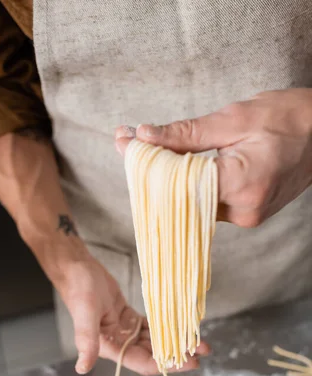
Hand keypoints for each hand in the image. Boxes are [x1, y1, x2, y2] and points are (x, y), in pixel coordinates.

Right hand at [0, 131, 207, 374]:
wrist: (76, 267)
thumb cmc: (80, 288)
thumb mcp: (86, 313)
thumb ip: (86, 341)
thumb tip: (82, 368)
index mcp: (109, 347)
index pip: (143, 362)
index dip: (167, 365)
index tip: (189, 361)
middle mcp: (118, 343)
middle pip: (153, 355)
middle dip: (178, 355)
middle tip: (202, 350)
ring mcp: (123, 331)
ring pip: (154, 342)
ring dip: (175, 343)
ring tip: (199, 340)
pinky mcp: (127, 318)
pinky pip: (151, 327)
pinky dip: (166, 329)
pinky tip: (183, 327)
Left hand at [116, 88, 311, 227]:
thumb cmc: (288, 119)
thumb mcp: (233, 118)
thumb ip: (186, 133)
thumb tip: (144, 136)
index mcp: (241, 185)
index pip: (178, 184)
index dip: (148, 165)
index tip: (125, 145)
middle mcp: (242, 211)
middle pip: (181, 197)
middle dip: (154, 172)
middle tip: (130, 145)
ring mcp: (246, 217)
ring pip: (191, 203)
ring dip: (171, 180)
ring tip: (152, 152)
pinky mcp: (247, 215)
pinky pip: (207, 204)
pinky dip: (190, 186)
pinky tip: (179, 167)